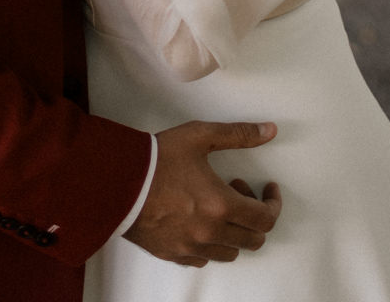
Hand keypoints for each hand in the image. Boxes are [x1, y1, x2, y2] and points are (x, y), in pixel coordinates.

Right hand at [124, 121, 281, 266]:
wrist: (116, 182)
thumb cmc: (156, 159)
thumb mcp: (199, 136)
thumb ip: (238, 134)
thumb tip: (269, 130)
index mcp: (221, 205)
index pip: (265, 219)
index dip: (273, 204)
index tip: (268, 190)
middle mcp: (210, 233)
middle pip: (253, 240)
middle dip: (255, 217)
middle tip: (239, 192)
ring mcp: (191, 248)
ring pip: (229, 253)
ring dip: (234, 231)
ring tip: (217, 205)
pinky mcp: (173, 254)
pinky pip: (203, 259)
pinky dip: (210, 244)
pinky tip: (200, 221)